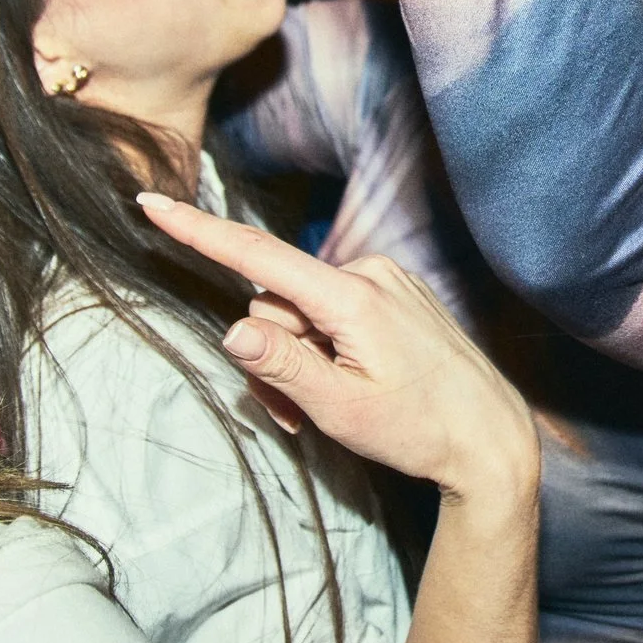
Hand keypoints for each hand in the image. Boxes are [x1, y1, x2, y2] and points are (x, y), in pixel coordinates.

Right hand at [136, 190, 535, 508]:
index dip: (198, 231)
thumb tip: (231, 328)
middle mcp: (369, 273)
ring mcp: (385, 281)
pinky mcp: (394, 295)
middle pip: (275, 304)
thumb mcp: (339, 407)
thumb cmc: (419, 430)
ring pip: (301, 313)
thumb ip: (281, 365)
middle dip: (273, 357)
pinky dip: (325, 350)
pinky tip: (349, 386)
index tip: (151, 202)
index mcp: (352, 295)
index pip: (257, 256)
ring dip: (299, 361)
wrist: (490, 439)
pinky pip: (333, 313)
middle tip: (296, 416)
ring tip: (328, 409)